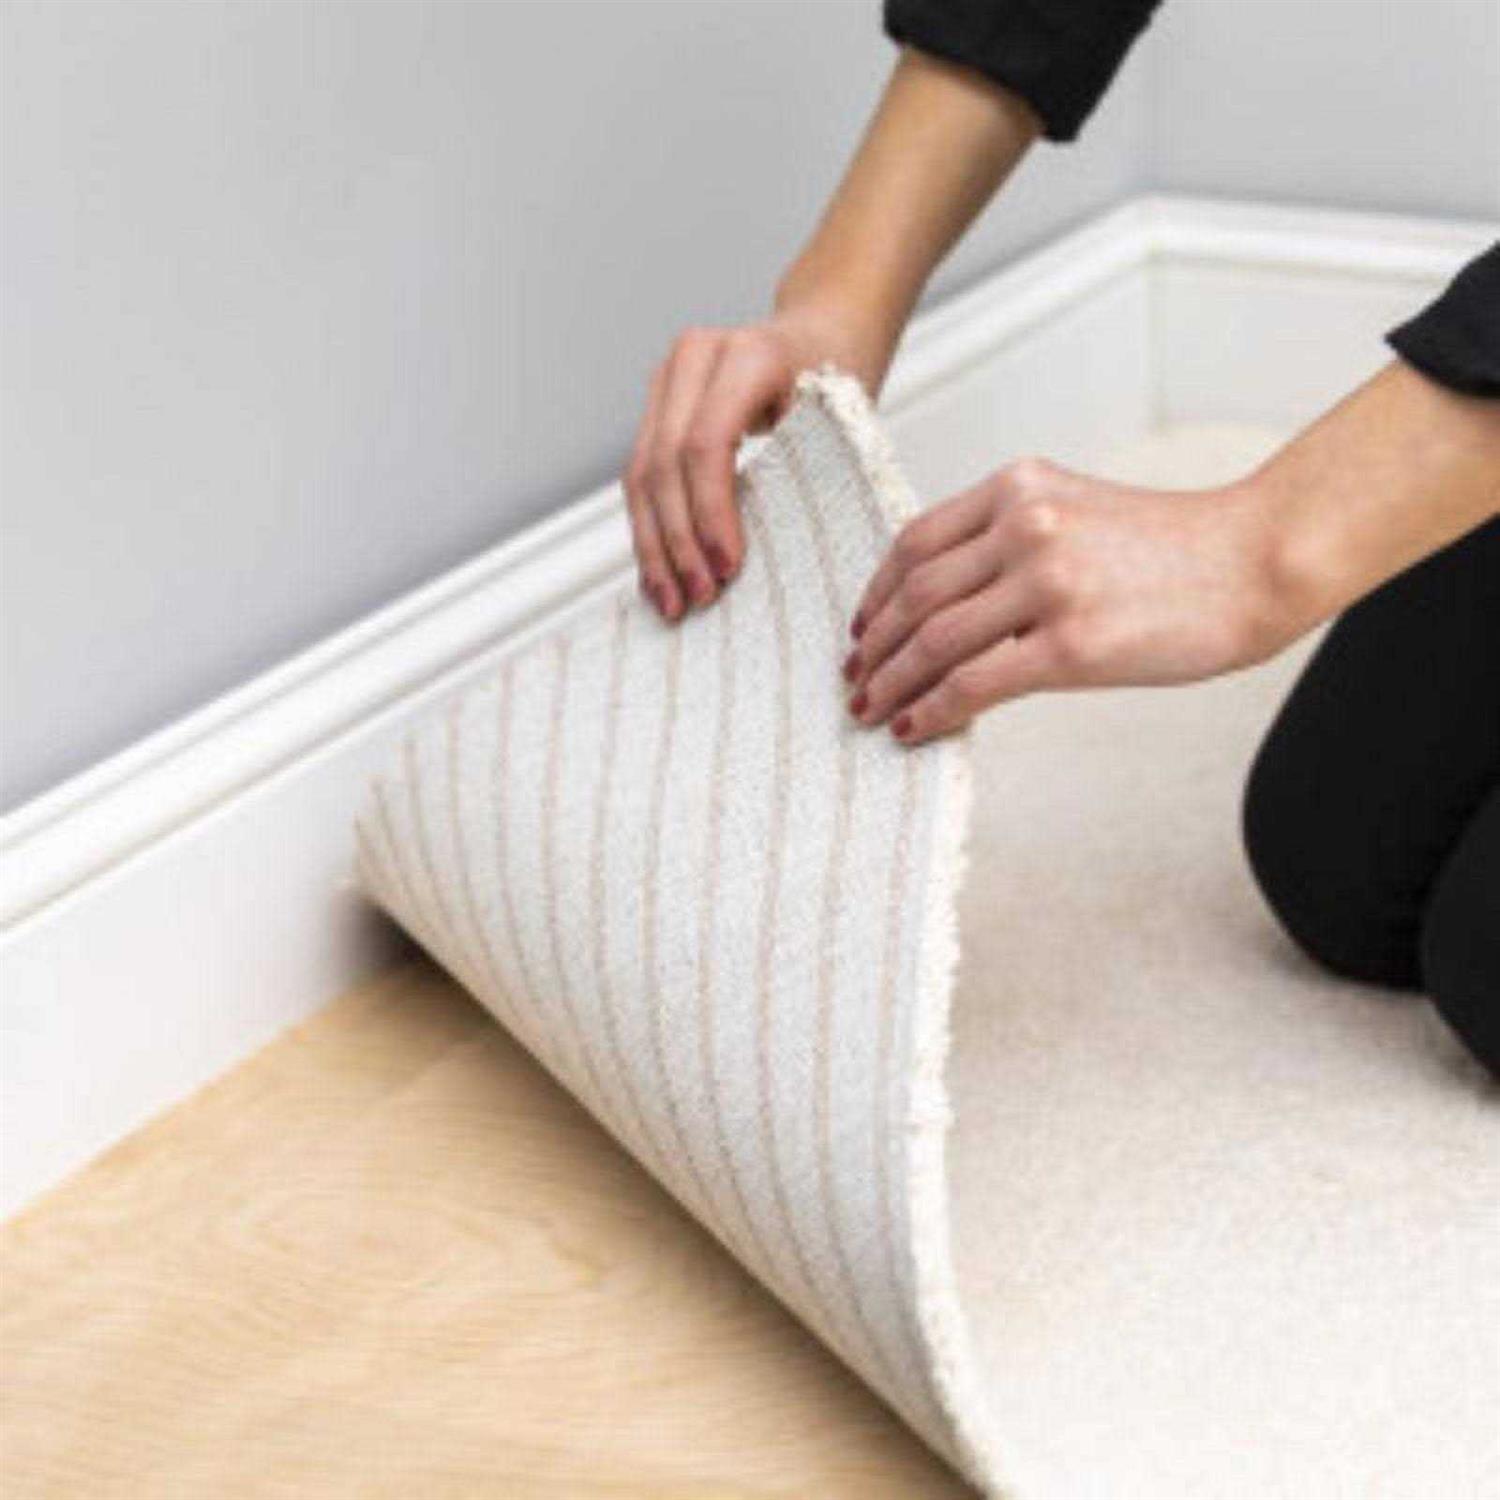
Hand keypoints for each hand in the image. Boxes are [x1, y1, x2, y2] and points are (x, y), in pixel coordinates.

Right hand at [624, 306, 885, 621]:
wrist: (821, 329)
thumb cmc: (839, 375)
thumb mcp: (840, 416)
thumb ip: (805, 470)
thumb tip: (775, 561)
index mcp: (747, 354)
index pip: (706, 444)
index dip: (710, 513)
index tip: (728, 569)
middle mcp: (695, 358)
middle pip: (665, 463)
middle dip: (679, 540)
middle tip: (699, 597)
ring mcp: (667, 379)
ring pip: (641, 473)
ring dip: (654, 545)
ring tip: (672, 601)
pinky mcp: (656, 407)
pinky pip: (642, 476)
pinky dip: (651, 529)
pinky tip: (660, 575)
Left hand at [843, 458, 1292, 743]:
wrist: (1255, 562)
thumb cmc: (1170, 548)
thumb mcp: (1076, 511)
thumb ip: (1009, 536)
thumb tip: (945, 601)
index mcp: (1017, 488)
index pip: (914, 544)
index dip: (874, 595)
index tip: (859, 631)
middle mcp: (1023, 526)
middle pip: (914, 597)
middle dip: (873, 648)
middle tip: (853, 682)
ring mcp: (1047, 584)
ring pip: (933, 643)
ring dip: (891, 684)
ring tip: (869, 711)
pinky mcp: (1071, 645)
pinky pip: (973, 684)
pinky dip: (931, 710)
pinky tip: (913, 728)